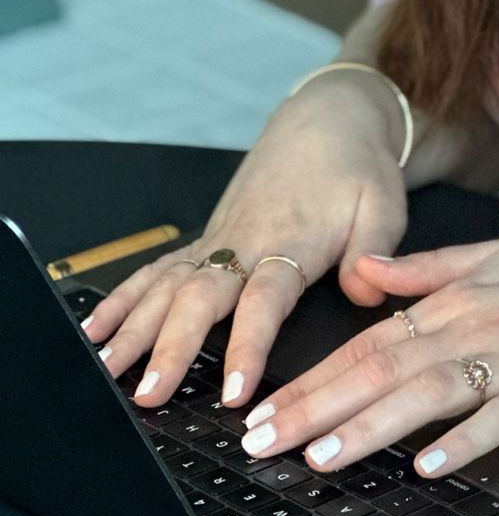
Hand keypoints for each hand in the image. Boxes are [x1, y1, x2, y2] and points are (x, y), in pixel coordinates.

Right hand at [76, 74, 408, 410]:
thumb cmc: (358, 167)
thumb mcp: (385, 204)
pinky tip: (97, 331)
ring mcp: (218, 239)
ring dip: (134, 329)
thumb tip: (364, 292)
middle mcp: (244, 241)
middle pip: (200, 298)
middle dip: (169, 348)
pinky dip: (123, 299)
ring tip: (105, 372)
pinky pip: (157, 270)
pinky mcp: (205, 237)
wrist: (328, 119)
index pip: (264, 301)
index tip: (232, 392)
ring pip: (167, 286)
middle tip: (148, 396)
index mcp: (291, 240)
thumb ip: (375, 251)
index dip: (246, 347)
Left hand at [237, 236, 498, 481]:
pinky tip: (431, 464)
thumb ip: (428, 268)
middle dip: (316, 406)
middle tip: (261, 442)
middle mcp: (478, 323)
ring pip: (429, 392)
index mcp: (459, 298)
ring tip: (321, 456)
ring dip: (371, 426)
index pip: (369, 341)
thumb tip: (365, 268)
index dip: (312, 376)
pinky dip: (466, 439)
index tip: (262, 409)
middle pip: (383, 368)